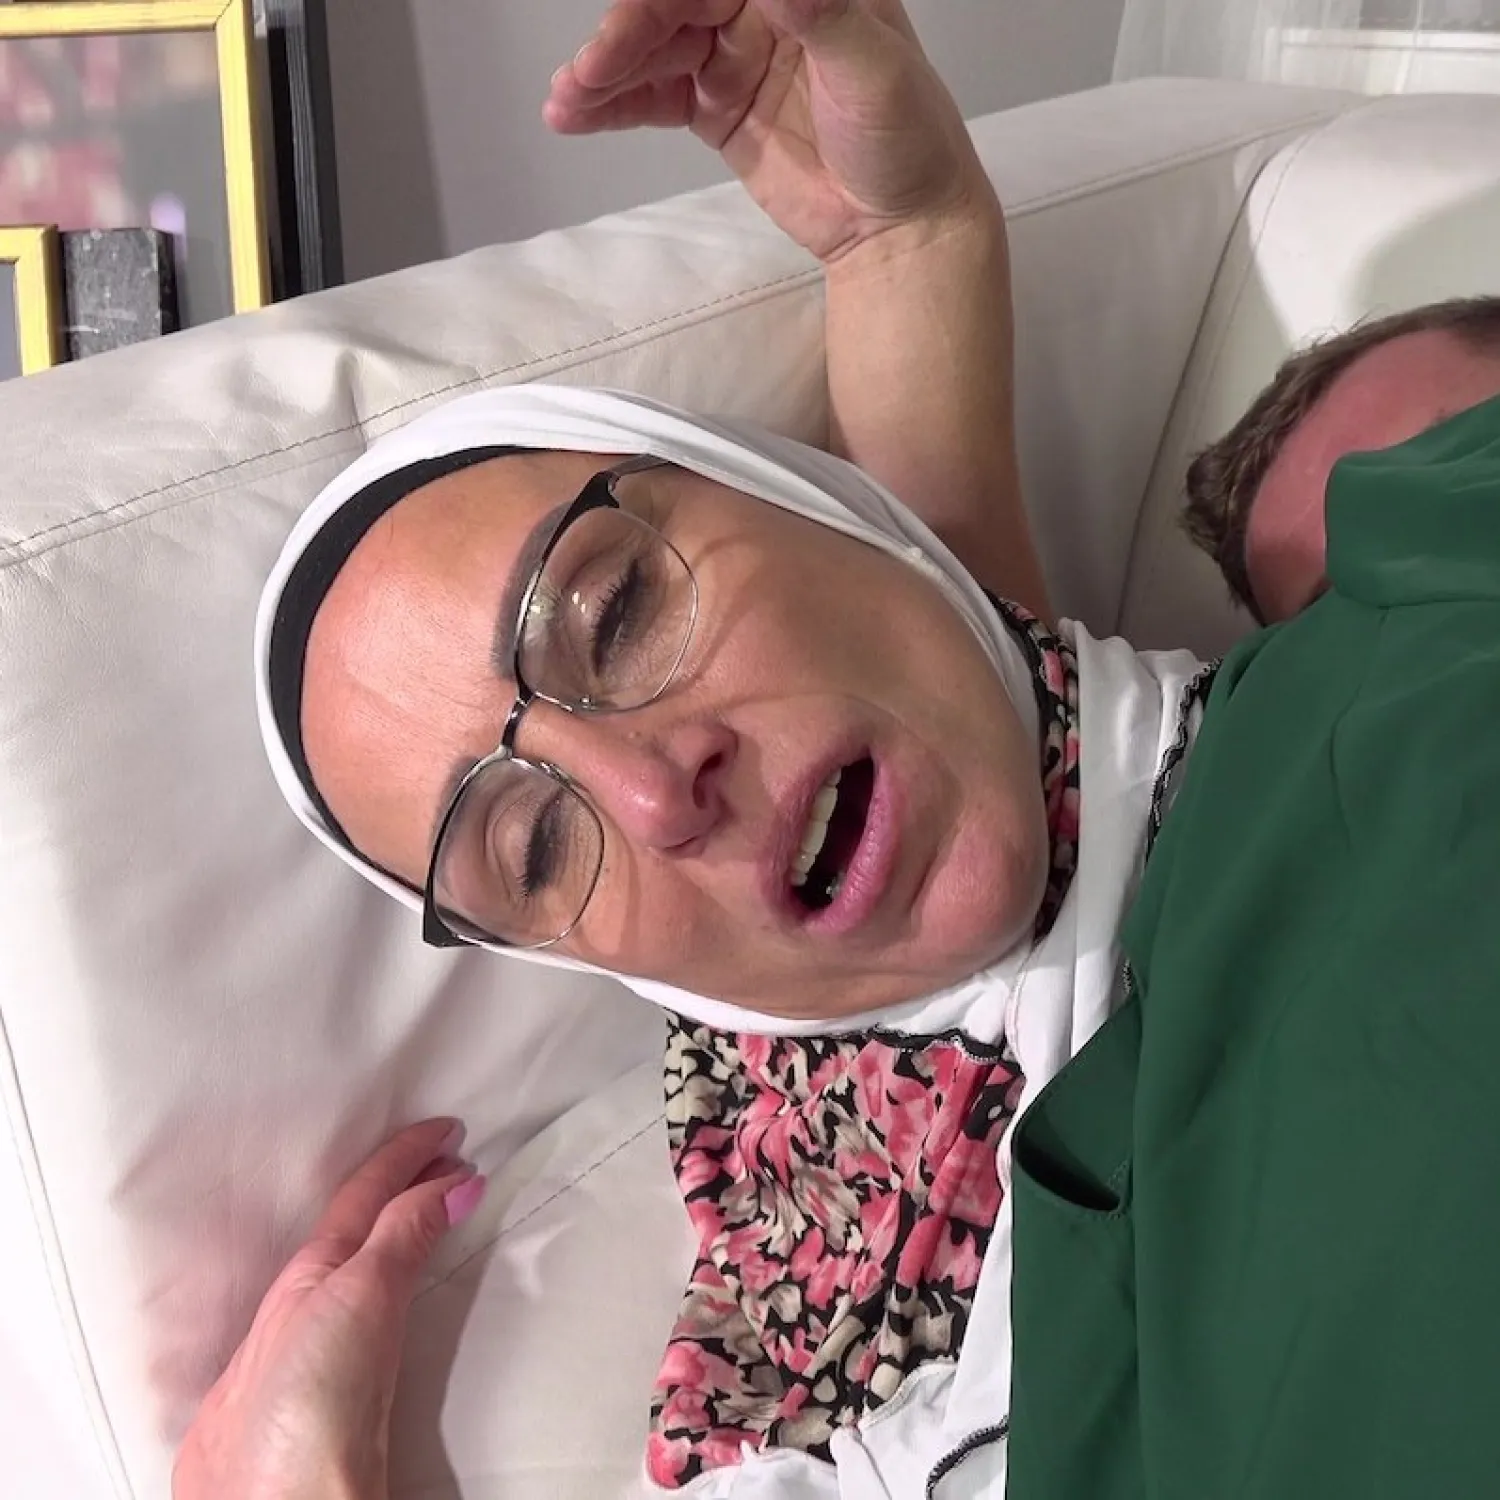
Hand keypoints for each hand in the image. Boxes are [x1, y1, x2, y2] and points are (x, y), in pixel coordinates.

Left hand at [173, 1120, 486, 1499]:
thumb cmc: (301, 1413)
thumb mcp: (358, 1298)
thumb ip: (402, 1236)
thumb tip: (450, 1182)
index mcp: (309, 1278)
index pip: (365, 1195)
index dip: (407, 1156)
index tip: (447, 1130)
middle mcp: (300, 1314)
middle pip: (354, 1230)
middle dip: (398, 1189)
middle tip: (447, 1162)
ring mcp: (305, 1361)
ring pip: (349, 1276)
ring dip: (388, 1238)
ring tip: (424, 1216)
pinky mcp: (321, 1410)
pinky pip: (355, 1322)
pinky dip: (381, 1290)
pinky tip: (387, 1306)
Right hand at [544, 0, 993, 263]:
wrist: (902, 227)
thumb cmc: (910, 143)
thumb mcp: (874, 73)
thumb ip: (821, 12)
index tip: (632, 15)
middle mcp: (765, 9)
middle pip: (674, 4)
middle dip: (625, 34)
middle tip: (590, 72)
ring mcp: (736, 57)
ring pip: (655, 48)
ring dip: (606, 72)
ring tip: (568, 103)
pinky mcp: (718, 109)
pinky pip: (655, 95)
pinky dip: (615, 106)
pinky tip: (576, 117)